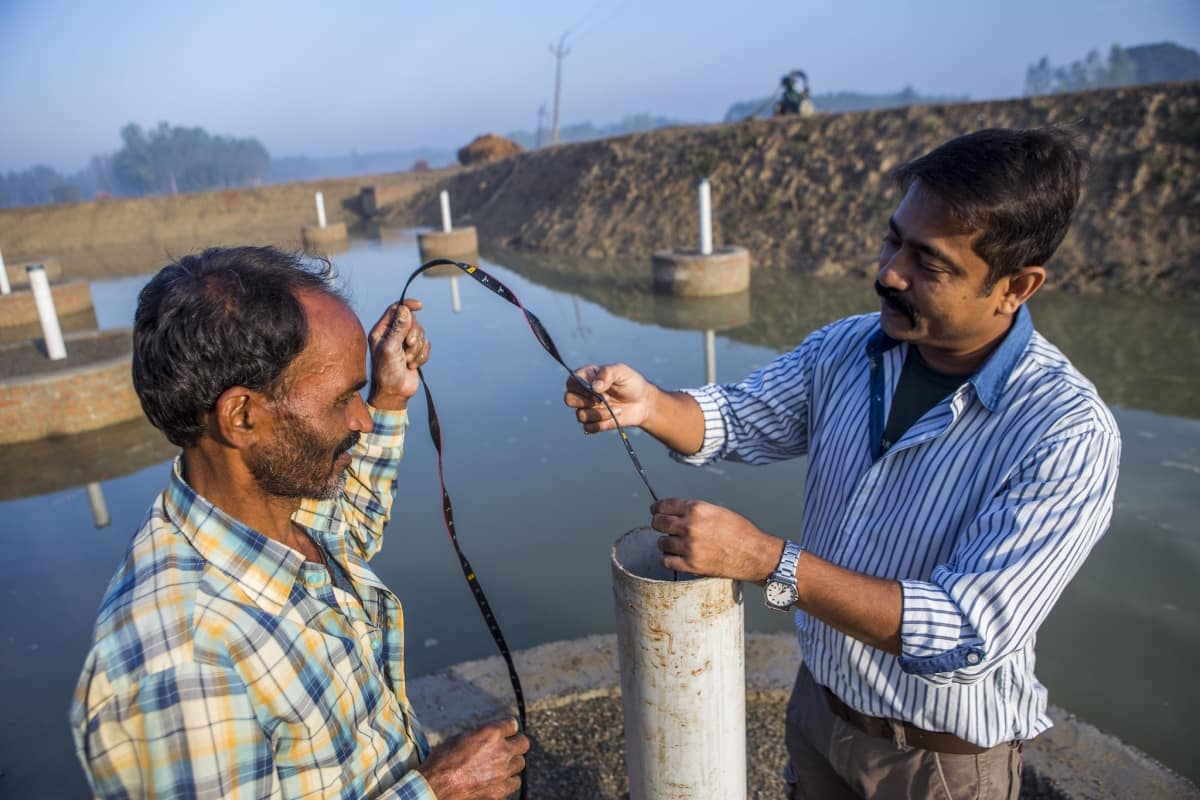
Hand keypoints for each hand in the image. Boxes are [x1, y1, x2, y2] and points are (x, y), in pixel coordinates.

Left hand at [368, 299, 429, 407]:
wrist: (394, 393)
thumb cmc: (386, 372)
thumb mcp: (390, 348)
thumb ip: (398, 328)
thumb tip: (404, 309)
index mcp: (382, 331)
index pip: (396, 309)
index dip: (407, 305)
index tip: (419, 306)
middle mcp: (393, 335)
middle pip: (412, 321)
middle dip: (413, 335)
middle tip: (407, 347)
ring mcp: (404, 343)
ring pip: (421, 334)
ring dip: (417, 348)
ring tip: (408, 360)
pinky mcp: (415, 352)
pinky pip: (426, 346)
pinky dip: (422, 355)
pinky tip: (413, 365)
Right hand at [415, 718, 529, 799]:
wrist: (435, 788)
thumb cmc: (442, 761)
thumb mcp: (460, 738)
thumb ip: (481, 735)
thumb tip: (489, 736)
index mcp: (491, 734)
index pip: (512, 724)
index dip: (507, 727)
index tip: (505, 731)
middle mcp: (502, 752)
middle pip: (524, 743)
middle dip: (516, 743)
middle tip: (507, 747)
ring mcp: (503, 773)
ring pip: (520, 764)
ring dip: (511, 763)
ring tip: (499, 765)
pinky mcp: (501, 791)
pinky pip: (513, 783)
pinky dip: (507, 781)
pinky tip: (497, 780)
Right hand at [564, 363, 653, 432]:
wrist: (644, 402)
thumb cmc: (631, 383)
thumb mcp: (621, 372)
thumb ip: (607, 374)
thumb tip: (594, 386)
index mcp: (587, 378)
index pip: (571, 382)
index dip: (579, 387)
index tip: (596, 389)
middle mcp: (584, 393)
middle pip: (569, 399)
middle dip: (586, 402)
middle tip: (602, 400)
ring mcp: (589, 409)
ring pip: (580, 416)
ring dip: (599, 414)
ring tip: (616, 409)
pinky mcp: (595, 422)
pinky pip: (588, 428)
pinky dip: (602, 424)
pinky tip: (615, 416)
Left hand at [650, 498, 784, 582]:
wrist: (754, 554)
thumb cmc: (740, 532)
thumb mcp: (717, 511)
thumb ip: (695, 511)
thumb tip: (676, 512)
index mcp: (697, 509)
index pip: (664, 505)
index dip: (657, 508)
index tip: (655, 511)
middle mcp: (690, 526)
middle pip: (658, 523)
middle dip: (659, 524)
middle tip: (662, 527)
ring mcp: (689, 546)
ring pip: (661, 543)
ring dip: (666, 543)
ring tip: (676, 544)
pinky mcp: (691, 565)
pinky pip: (667, 561)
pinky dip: (669, 559)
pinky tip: (676, 556)